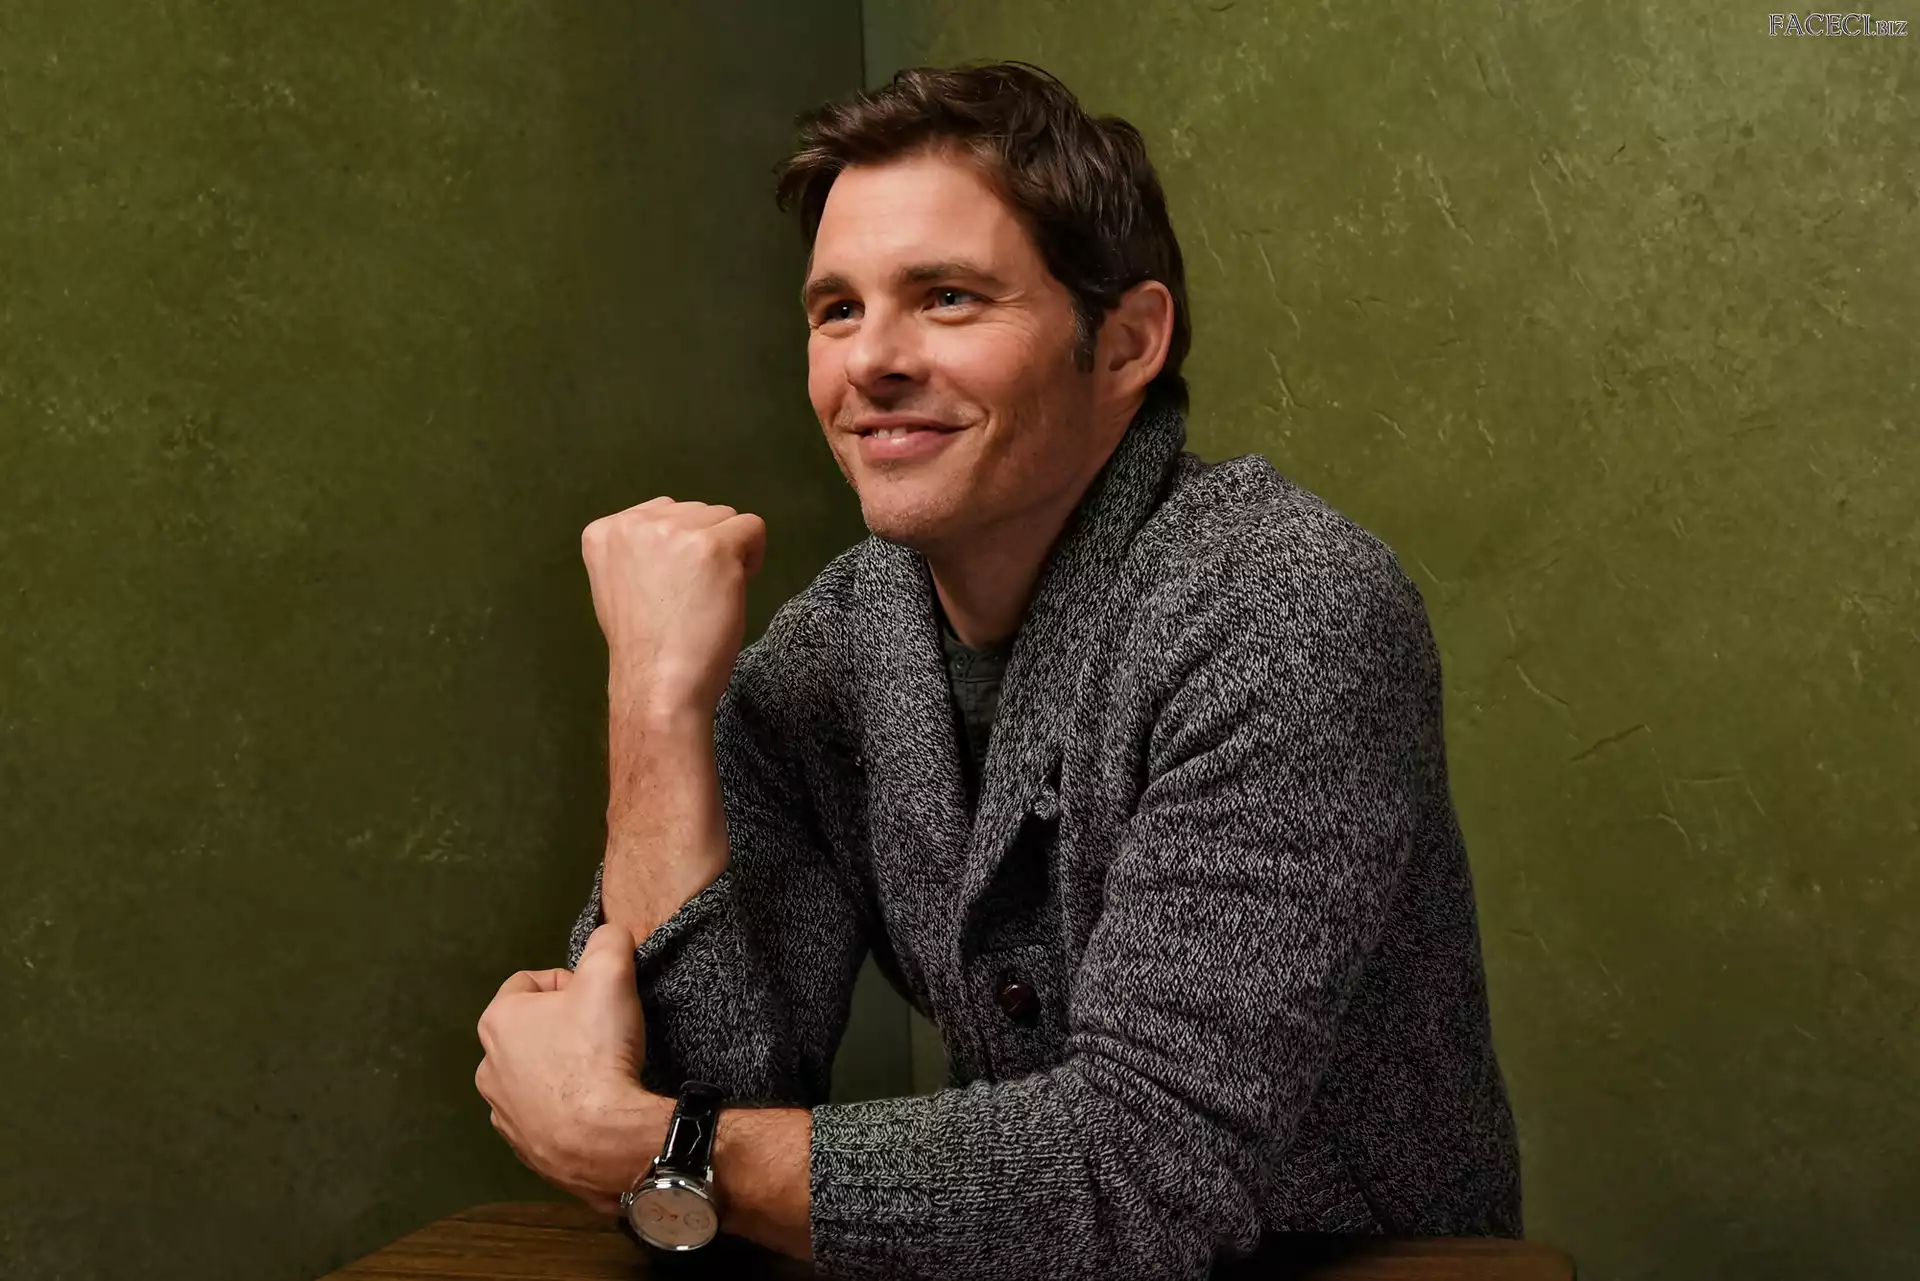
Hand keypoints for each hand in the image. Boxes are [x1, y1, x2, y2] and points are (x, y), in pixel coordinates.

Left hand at [475, 923, 665, 1213]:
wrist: (602, 1139)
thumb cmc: (596, 1052)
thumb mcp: (610, 973)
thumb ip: (609, 941)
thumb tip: (611, 935)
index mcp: (498, 1020)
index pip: (532, 981)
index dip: (572, 983)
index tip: (598, 1000)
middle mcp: (488, 1066)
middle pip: (533, 1029)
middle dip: (566, 1027)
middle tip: (604, 1035)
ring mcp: (502, 1111)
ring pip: (535, 1073)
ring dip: (563, 1069)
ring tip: (601, 1074)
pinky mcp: (523, 1146)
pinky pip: (544, 1114)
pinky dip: (565, 1108)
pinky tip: (594, 1108)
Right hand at [580, 497, 767, 715]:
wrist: (658, 683)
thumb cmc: (645, 648)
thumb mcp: (620, 585)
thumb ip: (640, 553)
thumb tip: (680, 537)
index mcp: (604, 532)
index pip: (662, 513)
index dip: (679, 548)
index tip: (672, 587)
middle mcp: (634, 523)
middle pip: (696, 512)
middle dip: (704, 546)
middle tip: (693, 596)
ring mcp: (673, 532)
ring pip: (724, 518)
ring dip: (729, 552)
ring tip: (710, 596)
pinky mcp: (712, 546)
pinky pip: (753, 528)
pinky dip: (753, 557)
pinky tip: (734, 589)